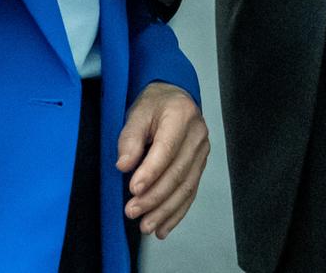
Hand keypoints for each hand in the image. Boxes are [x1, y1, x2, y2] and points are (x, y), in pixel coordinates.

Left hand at [116, 82, 208, 239]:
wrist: (174, 98)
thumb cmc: (154, 104)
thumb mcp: (137, 112)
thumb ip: (130, 138)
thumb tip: (124, 165)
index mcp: (181, 116)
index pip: (167, 149)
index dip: (151, 172)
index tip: (134, 189)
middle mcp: (197, 135)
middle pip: (177, 172)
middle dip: (154, 197)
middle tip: (132, 212)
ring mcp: (202, 152)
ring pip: (186, 187)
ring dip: (165, 210)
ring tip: (146, 226)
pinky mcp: (200, 166)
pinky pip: (190, 193)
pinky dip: (176, 213)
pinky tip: (163, 227)